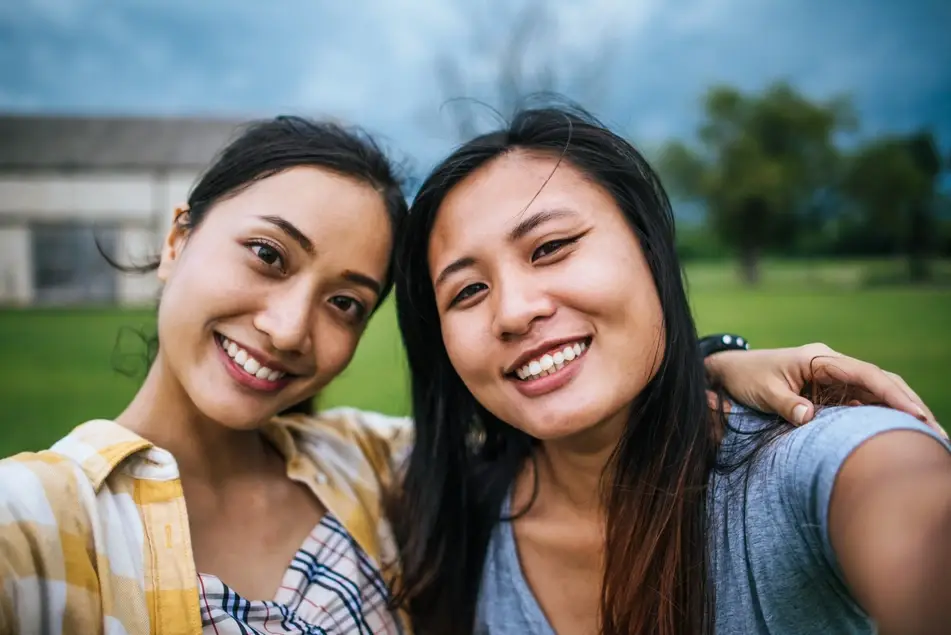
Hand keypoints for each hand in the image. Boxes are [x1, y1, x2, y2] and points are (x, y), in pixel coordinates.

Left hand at [705, 343, 944, 437]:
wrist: (730, 371)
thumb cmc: (746, 376)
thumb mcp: (762, 391)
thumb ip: (786, 404)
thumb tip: (810, 418)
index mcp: (820, 359)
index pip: (866, 374)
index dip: (893, 394)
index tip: (915, 415)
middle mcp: (832, 366)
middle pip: (881, 382)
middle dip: (909, 405)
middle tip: (936, 433)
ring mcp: (833, 380)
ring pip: (876, 394)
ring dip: (899, 414)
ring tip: (924, 440)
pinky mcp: (829, 394)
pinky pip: (861, 405)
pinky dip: (879, 419)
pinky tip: (894, 438)